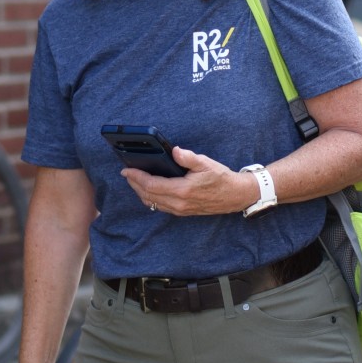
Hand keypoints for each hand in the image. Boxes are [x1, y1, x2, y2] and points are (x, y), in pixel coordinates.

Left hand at [123, 146, 256, 216]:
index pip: (151, 185)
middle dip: (134, 184)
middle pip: (148, 195)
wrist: (235, 196)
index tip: (126, 170)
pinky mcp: (182, 212)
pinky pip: (160, 207)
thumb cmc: (221, 178)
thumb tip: (174, 150)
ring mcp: (180, 210)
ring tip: (134, 180)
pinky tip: (148, 190)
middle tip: (126, 173)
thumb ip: (188, 157)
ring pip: (152, 203)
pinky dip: (150, 198)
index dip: (136, 177)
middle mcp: (178, 203)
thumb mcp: (206, 163)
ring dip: (140, 192)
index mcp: (182, 190)